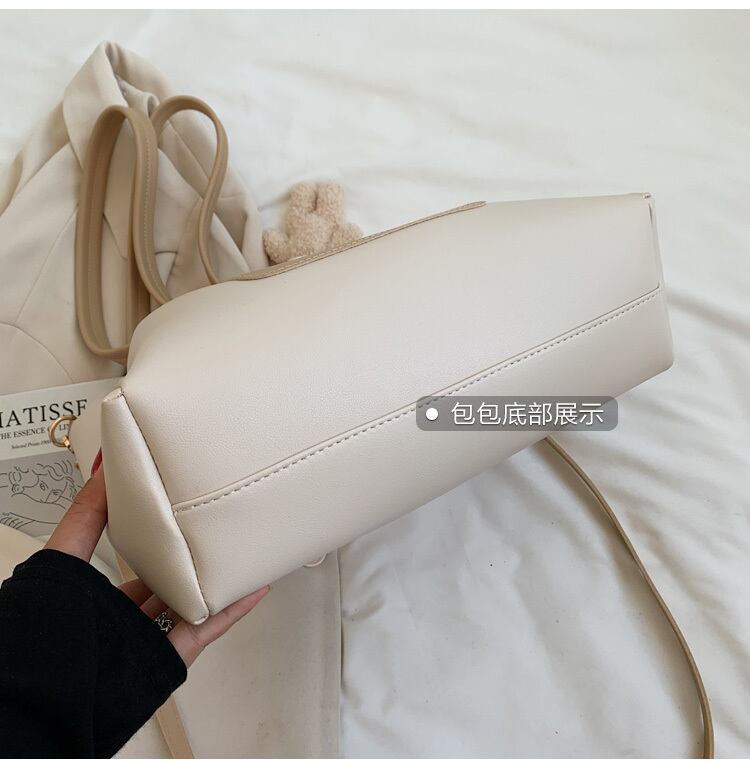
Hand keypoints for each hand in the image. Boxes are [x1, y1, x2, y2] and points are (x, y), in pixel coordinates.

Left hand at [44, 455, 268, 666]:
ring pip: (190, 604)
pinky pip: (205, 629)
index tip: (176, 509)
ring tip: (243, 551)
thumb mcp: (61, 561)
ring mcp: (148, 639)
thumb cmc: (41, 636)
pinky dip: (231, 610)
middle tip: (216, 526)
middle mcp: (123, 619)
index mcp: (95, 597)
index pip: (132, 562)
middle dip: (190, 558)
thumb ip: (85, 517)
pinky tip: (251, 588)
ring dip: (219, 581)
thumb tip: (104, 470)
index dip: (155, 536)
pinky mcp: (169, 657)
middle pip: (166, 583)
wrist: (49, 697)